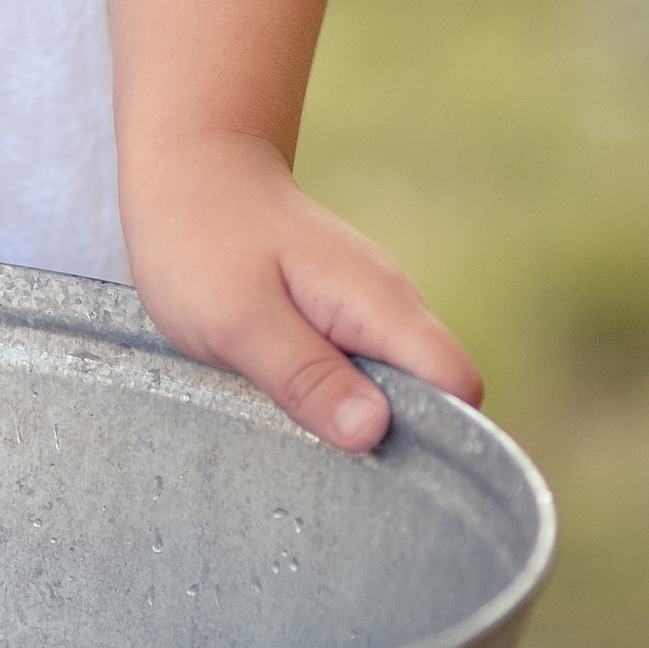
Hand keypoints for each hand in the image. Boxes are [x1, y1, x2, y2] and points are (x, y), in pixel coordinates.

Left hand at [121, 134, 479, 451]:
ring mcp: (366, 313)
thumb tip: (374, 431)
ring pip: (397, 392)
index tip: (385, 480)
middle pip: (437, 397)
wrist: (190, 168)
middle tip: (327, 474)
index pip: (458, 383)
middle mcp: (389, 308)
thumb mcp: (241, 318)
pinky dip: (335, 405)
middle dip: (396, 446)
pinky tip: (288, 415)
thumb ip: (306, 376)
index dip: (440, 440)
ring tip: (299, 445)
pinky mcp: (338, 322)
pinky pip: (361, 378)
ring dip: (357, 427)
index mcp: (379, 304)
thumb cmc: (203, 238)